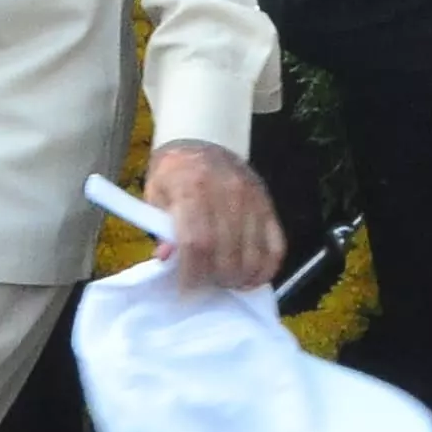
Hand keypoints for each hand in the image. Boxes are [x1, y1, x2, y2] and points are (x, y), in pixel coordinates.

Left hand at [142, 141, 283, 292]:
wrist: (204, 141)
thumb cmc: (175, 174)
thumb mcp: (156, 194)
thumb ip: (160, 228)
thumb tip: (166, 258)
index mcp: (192, 188)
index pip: (197, 242)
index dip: (192, 274)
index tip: (185, 290)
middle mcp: (227, 193)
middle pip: (226, 254)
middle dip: (214, 280)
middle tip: (204, 287)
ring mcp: (252, 200)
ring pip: (252, 256)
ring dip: (237, 280)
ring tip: (224, 283)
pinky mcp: (269, 206)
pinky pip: (276, 248)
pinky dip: (265, 271)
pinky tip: (249, 278)